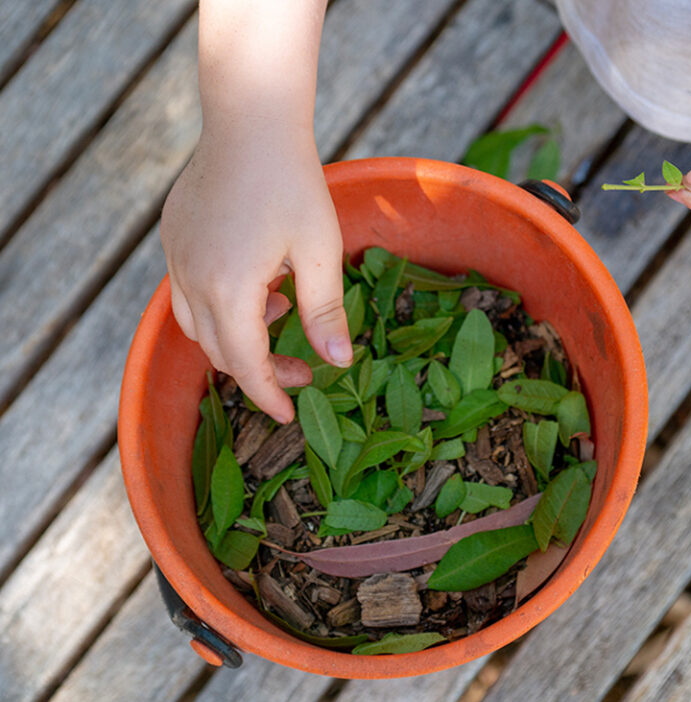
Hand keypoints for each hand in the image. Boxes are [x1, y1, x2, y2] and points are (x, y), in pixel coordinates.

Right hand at [160, 122, 351, 422]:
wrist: (250, 121)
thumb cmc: (293, 184)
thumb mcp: (320, 252)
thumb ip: (325, 312)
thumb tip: (339, 364)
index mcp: (230, 289)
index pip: (246, 365)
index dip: (269, 395)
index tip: (290, 414)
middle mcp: (192, 279)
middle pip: (220, 352)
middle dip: (260, 371)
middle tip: (302, 370)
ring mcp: (176, 258)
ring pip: (199, 326)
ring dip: (238, 338)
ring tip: (282, 313)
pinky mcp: (173, 238)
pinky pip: (190, 292)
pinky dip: (222, 307)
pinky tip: (260, 283)